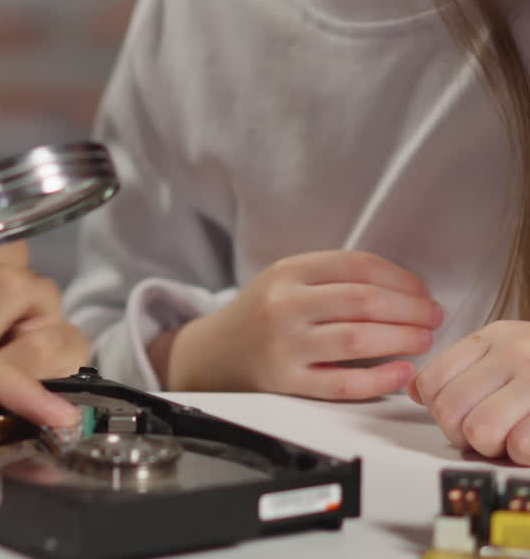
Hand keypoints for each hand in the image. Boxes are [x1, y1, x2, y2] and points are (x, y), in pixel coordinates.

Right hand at [157, 250, 442, 399]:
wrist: (215, 354)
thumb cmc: (263, 313)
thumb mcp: (288, 279)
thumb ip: (334, 277)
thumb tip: (403, 287)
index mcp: (290, 270)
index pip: (357, 265)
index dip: (400, 278)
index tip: (422, 290)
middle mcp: (286, 304)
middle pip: (362, 300)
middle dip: (409, 308)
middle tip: (433, 315)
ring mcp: (286, 345)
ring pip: (356, 339)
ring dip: (401, 338)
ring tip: (424, 339)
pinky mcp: (287, 382)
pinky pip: (342, 382)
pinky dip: (378, 378)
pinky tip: (402, 372)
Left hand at [408, 320, 529, 462]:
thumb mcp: (506, 350)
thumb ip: (463, 366)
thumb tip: (416, 391)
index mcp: (492, 338)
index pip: (433, 379)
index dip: (437, 409)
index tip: (456, 416)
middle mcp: (512, 353)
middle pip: (449, 409)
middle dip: (461, 434)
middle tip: (483, 434)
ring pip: (478, 430)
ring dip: (490, 447)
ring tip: (505, 438)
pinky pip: (518, 446)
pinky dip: (519, 454)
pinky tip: (526, 442)